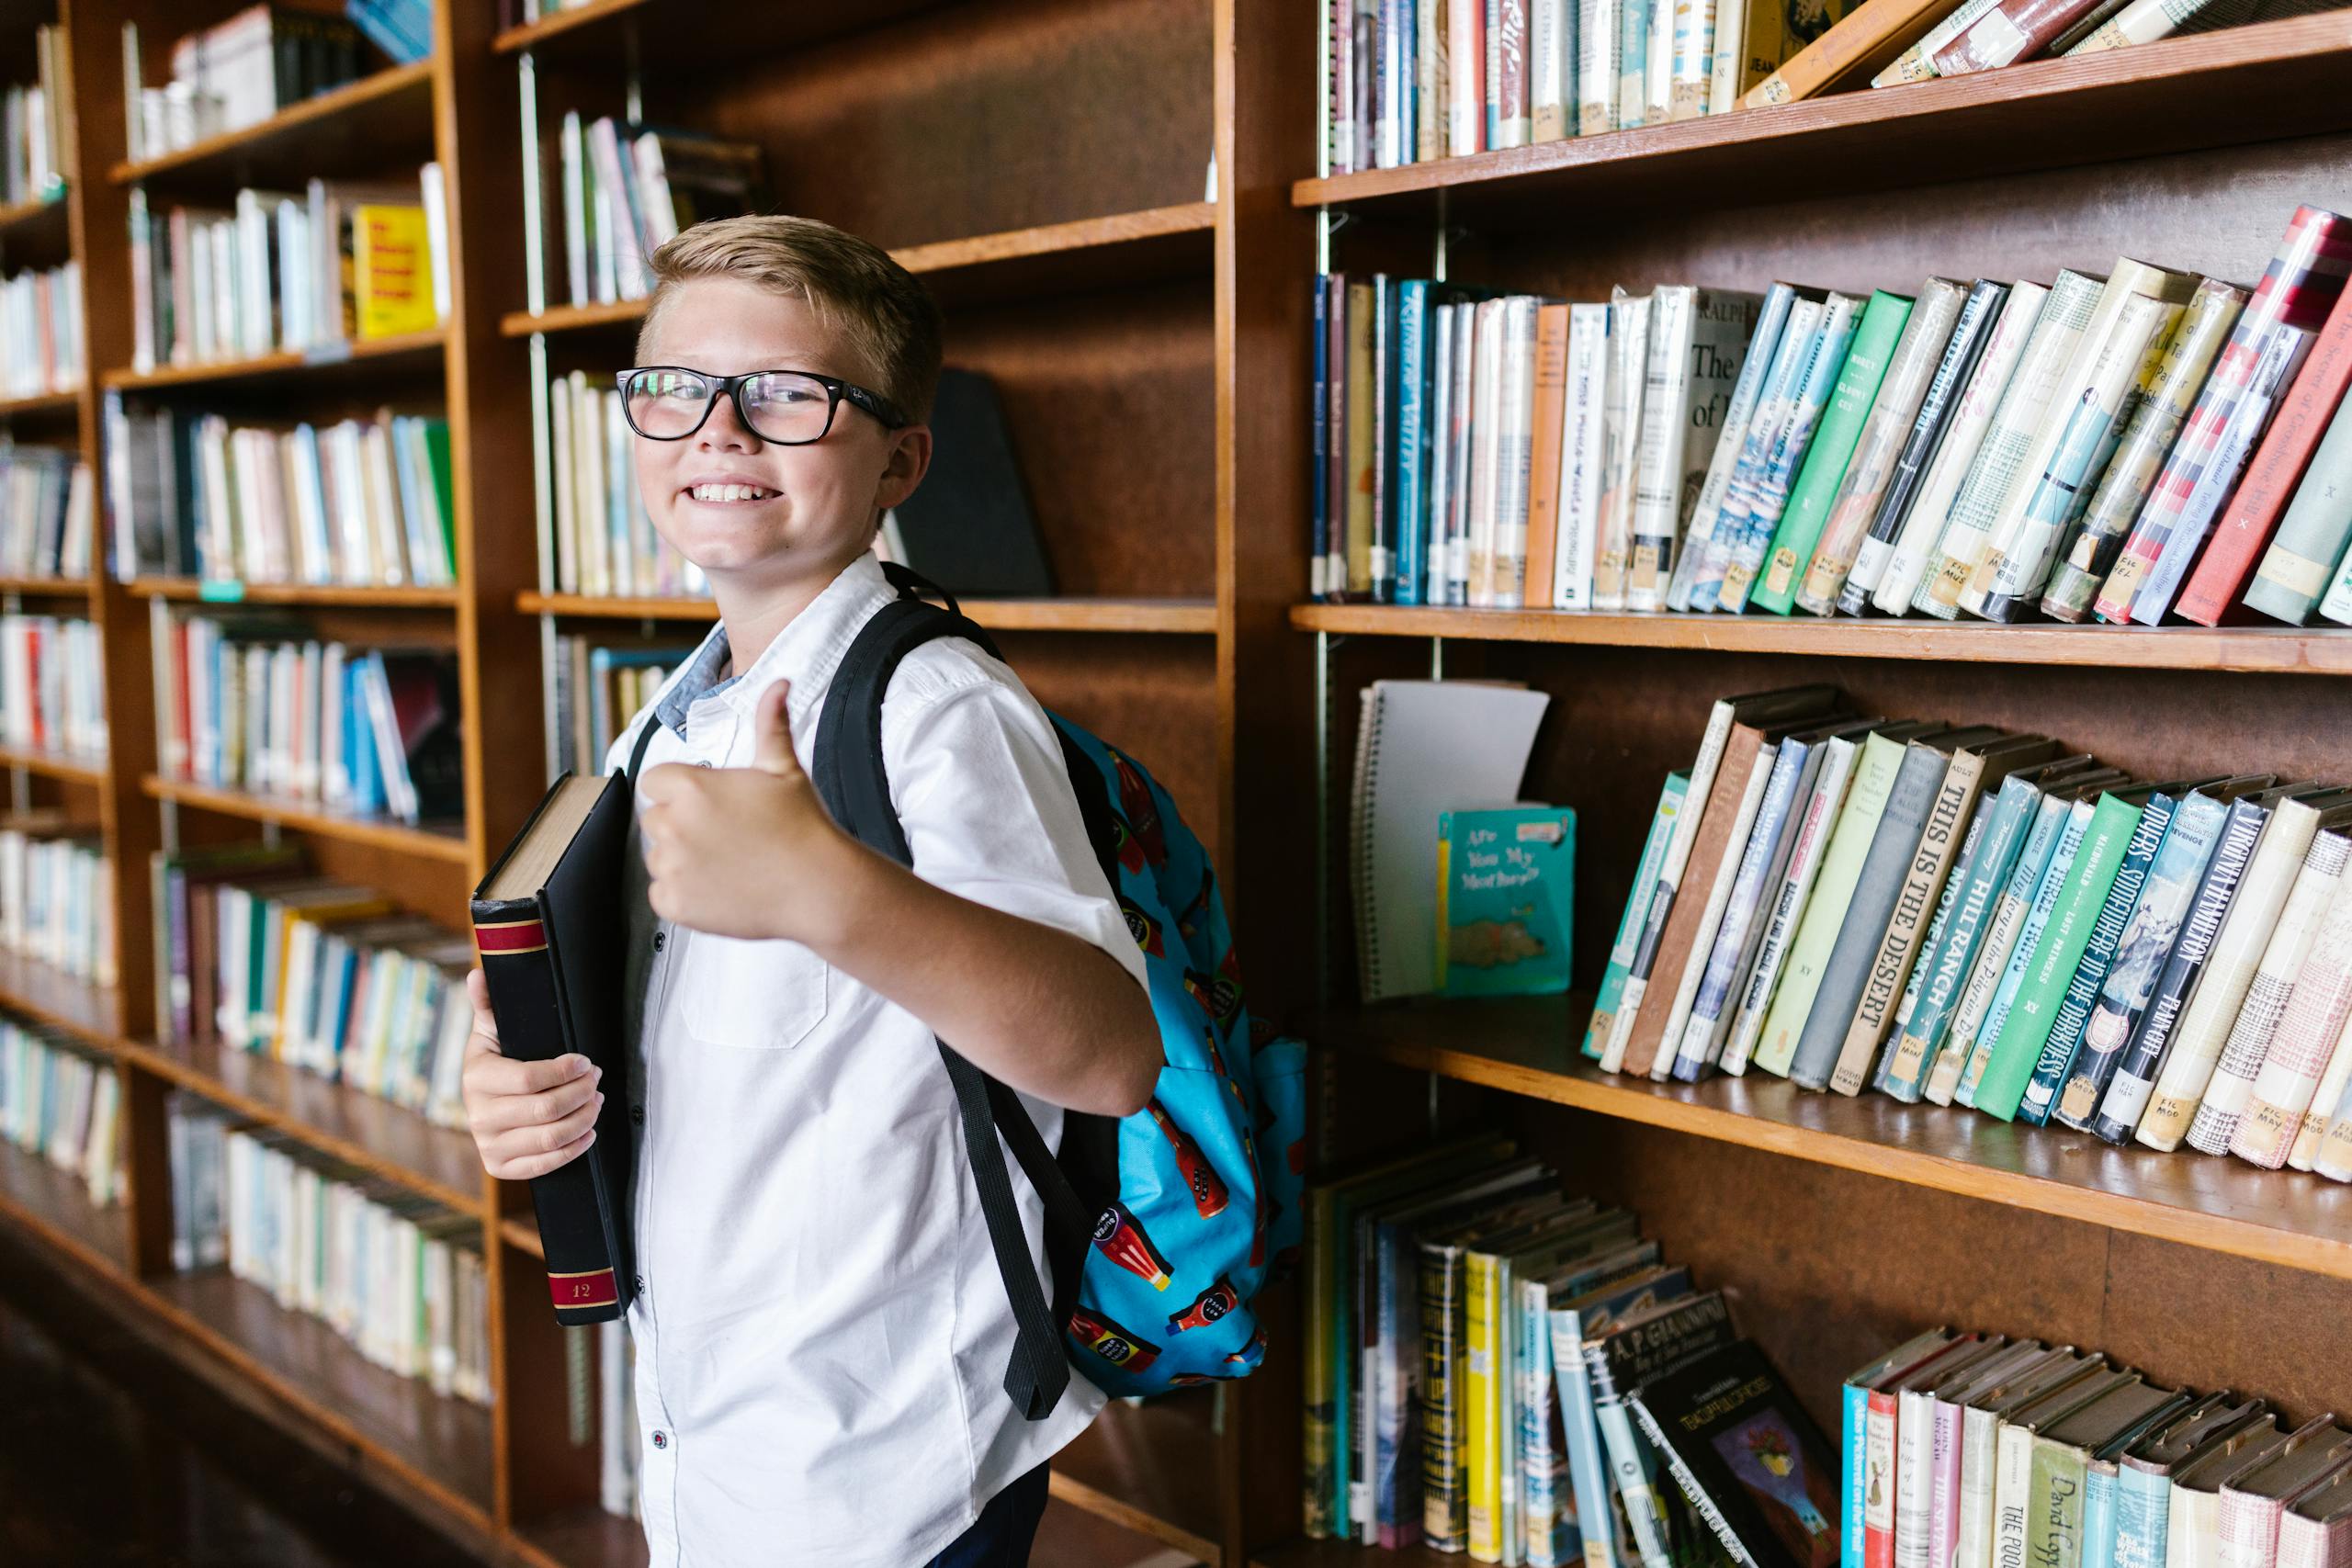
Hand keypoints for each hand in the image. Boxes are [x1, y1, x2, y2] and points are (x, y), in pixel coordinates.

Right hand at [461, 966, 602, 1178]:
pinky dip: (574, 1148)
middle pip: (545, 1110)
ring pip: (550, 1138)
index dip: (565, 1071)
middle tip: (596, 1079)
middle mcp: (478, 1116)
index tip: (585, 1061)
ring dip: (584, 1118)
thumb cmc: (495, 1061)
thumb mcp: (491, 1031)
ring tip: (596, 1101)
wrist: (483, 1104)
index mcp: (476, 1078)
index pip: (528, 1079)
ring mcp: (489, 1145)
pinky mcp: (500, 1167)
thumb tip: (478, 975)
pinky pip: (545, 1165)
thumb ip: (489, 1003)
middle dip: (581, 1093)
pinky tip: (589, 1132)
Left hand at [637, 679, 859, 943]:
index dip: (680, 793)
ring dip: (683, 861)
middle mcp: (673, 824)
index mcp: (691, 786)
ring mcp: (672, 866)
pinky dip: (684, 896)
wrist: (818, 886)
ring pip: (659, 858)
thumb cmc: (804, 826)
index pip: (655, 782)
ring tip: (729, 864)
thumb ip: (770, 723)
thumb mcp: (784, 768)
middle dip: (682, 827)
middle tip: (727, 837)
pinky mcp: (674, 903)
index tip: (710, 806)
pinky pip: (662, 895)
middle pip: (656, 820)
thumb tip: (779, 685)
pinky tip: (721, 888)